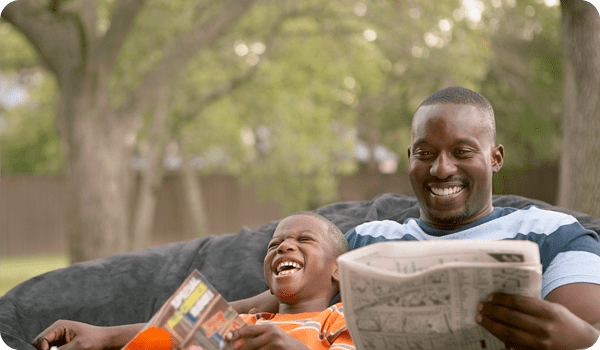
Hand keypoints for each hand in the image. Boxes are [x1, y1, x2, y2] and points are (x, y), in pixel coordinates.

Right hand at [31, 320, 111, 349]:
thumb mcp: (77, 346)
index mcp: (58, 326)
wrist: (105, 341)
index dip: (42, 349)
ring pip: (43, 347)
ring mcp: (58, 338)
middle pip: (38, 343)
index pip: (40, 339)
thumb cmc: (94, 340)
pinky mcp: (61, 345)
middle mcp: (56, 331)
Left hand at [226, 324, 309, 349]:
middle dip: (238, 348)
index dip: (237, 333)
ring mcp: (276, 343)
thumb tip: (237, 337)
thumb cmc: (280, 342)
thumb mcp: (271, 334)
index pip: (250, 329)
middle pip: (250, 343)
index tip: (226, 336)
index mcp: (268, 327)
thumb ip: (258, 334)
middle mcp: (272, 333)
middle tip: (228, 349)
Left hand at [476, 293, 598, 349]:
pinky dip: (500, 336)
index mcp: (549, 312)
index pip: (519, 303)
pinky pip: (512, 344)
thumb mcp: (551, 307)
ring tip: (480, 318)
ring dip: (491, 325)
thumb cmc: (562, 320)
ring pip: (508, 333)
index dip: (502, 299)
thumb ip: (531, 304)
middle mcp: (544, 328)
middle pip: (511, 318)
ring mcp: (539, 343)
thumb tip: (504, 298)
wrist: (579, 341)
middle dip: (492, 311)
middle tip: (481, 306)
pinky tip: (491, 329)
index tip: (491, 296)